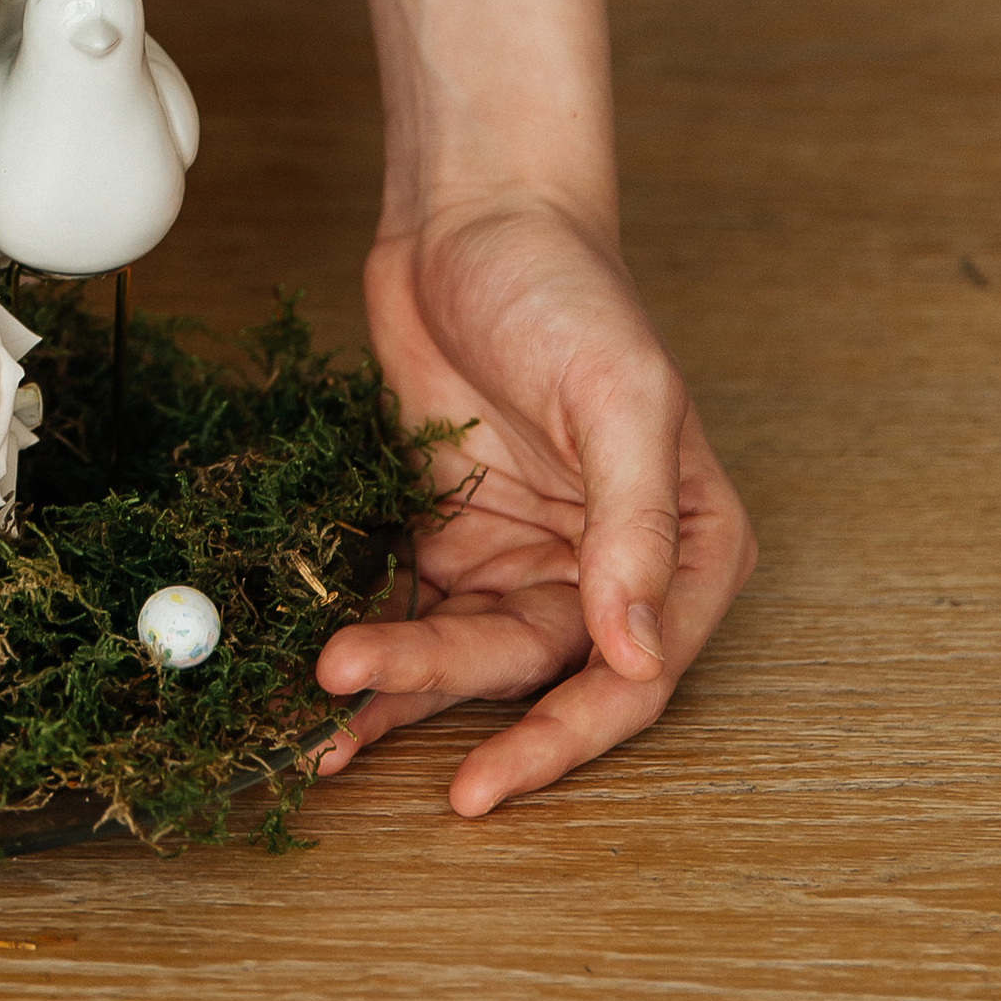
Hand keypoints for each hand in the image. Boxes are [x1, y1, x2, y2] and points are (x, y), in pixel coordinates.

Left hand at [311, 195, 756, 816]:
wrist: (469, 220)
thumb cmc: (567, 289)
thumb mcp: (620, 396)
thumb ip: (633, 527)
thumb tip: (637, 652)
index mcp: (684, 551)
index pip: (631, 678)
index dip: (560, 739)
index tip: (484, 780)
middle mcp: (607, 573)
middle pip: (532, 675)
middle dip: (445, 701)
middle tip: (351, 709)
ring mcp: (522, 560)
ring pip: (463, 658)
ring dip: (396, 690)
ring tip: (319, 710)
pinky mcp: (446, 541)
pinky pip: (410, 617)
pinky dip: (369, 650)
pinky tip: (316, 690)